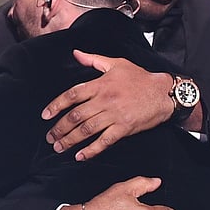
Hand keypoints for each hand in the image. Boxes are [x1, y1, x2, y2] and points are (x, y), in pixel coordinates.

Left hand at [42, 51, 174, 160]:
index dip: (56, 106)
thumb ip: (94, 60)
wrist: (163, 93)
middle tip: (50, 137)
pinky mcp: (124, 128)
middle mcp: (105, 100)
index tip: (45, 116)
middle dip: (60, 128)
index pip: (72, 95)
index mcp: (100, 84)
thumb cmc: (141, 78)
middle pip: (76, 116)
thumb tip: (76, 54)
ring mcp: (114, 115)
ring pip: (87, 130)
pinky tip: (80, 156)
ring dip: (70, 140)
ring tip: (59, 147)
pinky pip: (104, 141)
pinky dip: (91, 150)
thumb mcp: (116, 63)